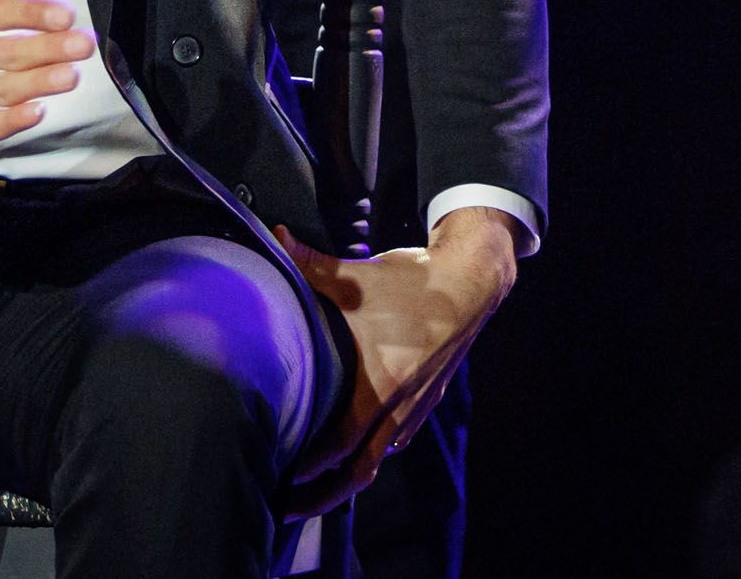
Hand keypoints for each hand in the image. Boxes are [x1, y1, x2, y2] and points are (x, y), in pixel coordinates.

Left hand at [273, 207, 520, 515]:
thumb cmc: (410, 283)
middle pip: (354, 472)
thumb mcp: (354, 274)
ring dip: (344, 482)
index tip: (276, 480)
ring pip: (376, 461)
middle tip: (284, 506)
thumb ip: (308, 262)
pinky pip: (394, 441)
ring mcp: (413, 408)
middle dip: (318, 495)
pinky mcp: (425, 402)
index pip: (335, 447)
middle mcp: (396, 407)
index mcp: (376, 385)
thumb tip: (271, 234)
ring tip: (314, 494)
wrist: (470, 283)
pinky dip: (371, 455)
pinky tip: (353, 454)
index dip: (305, 470)